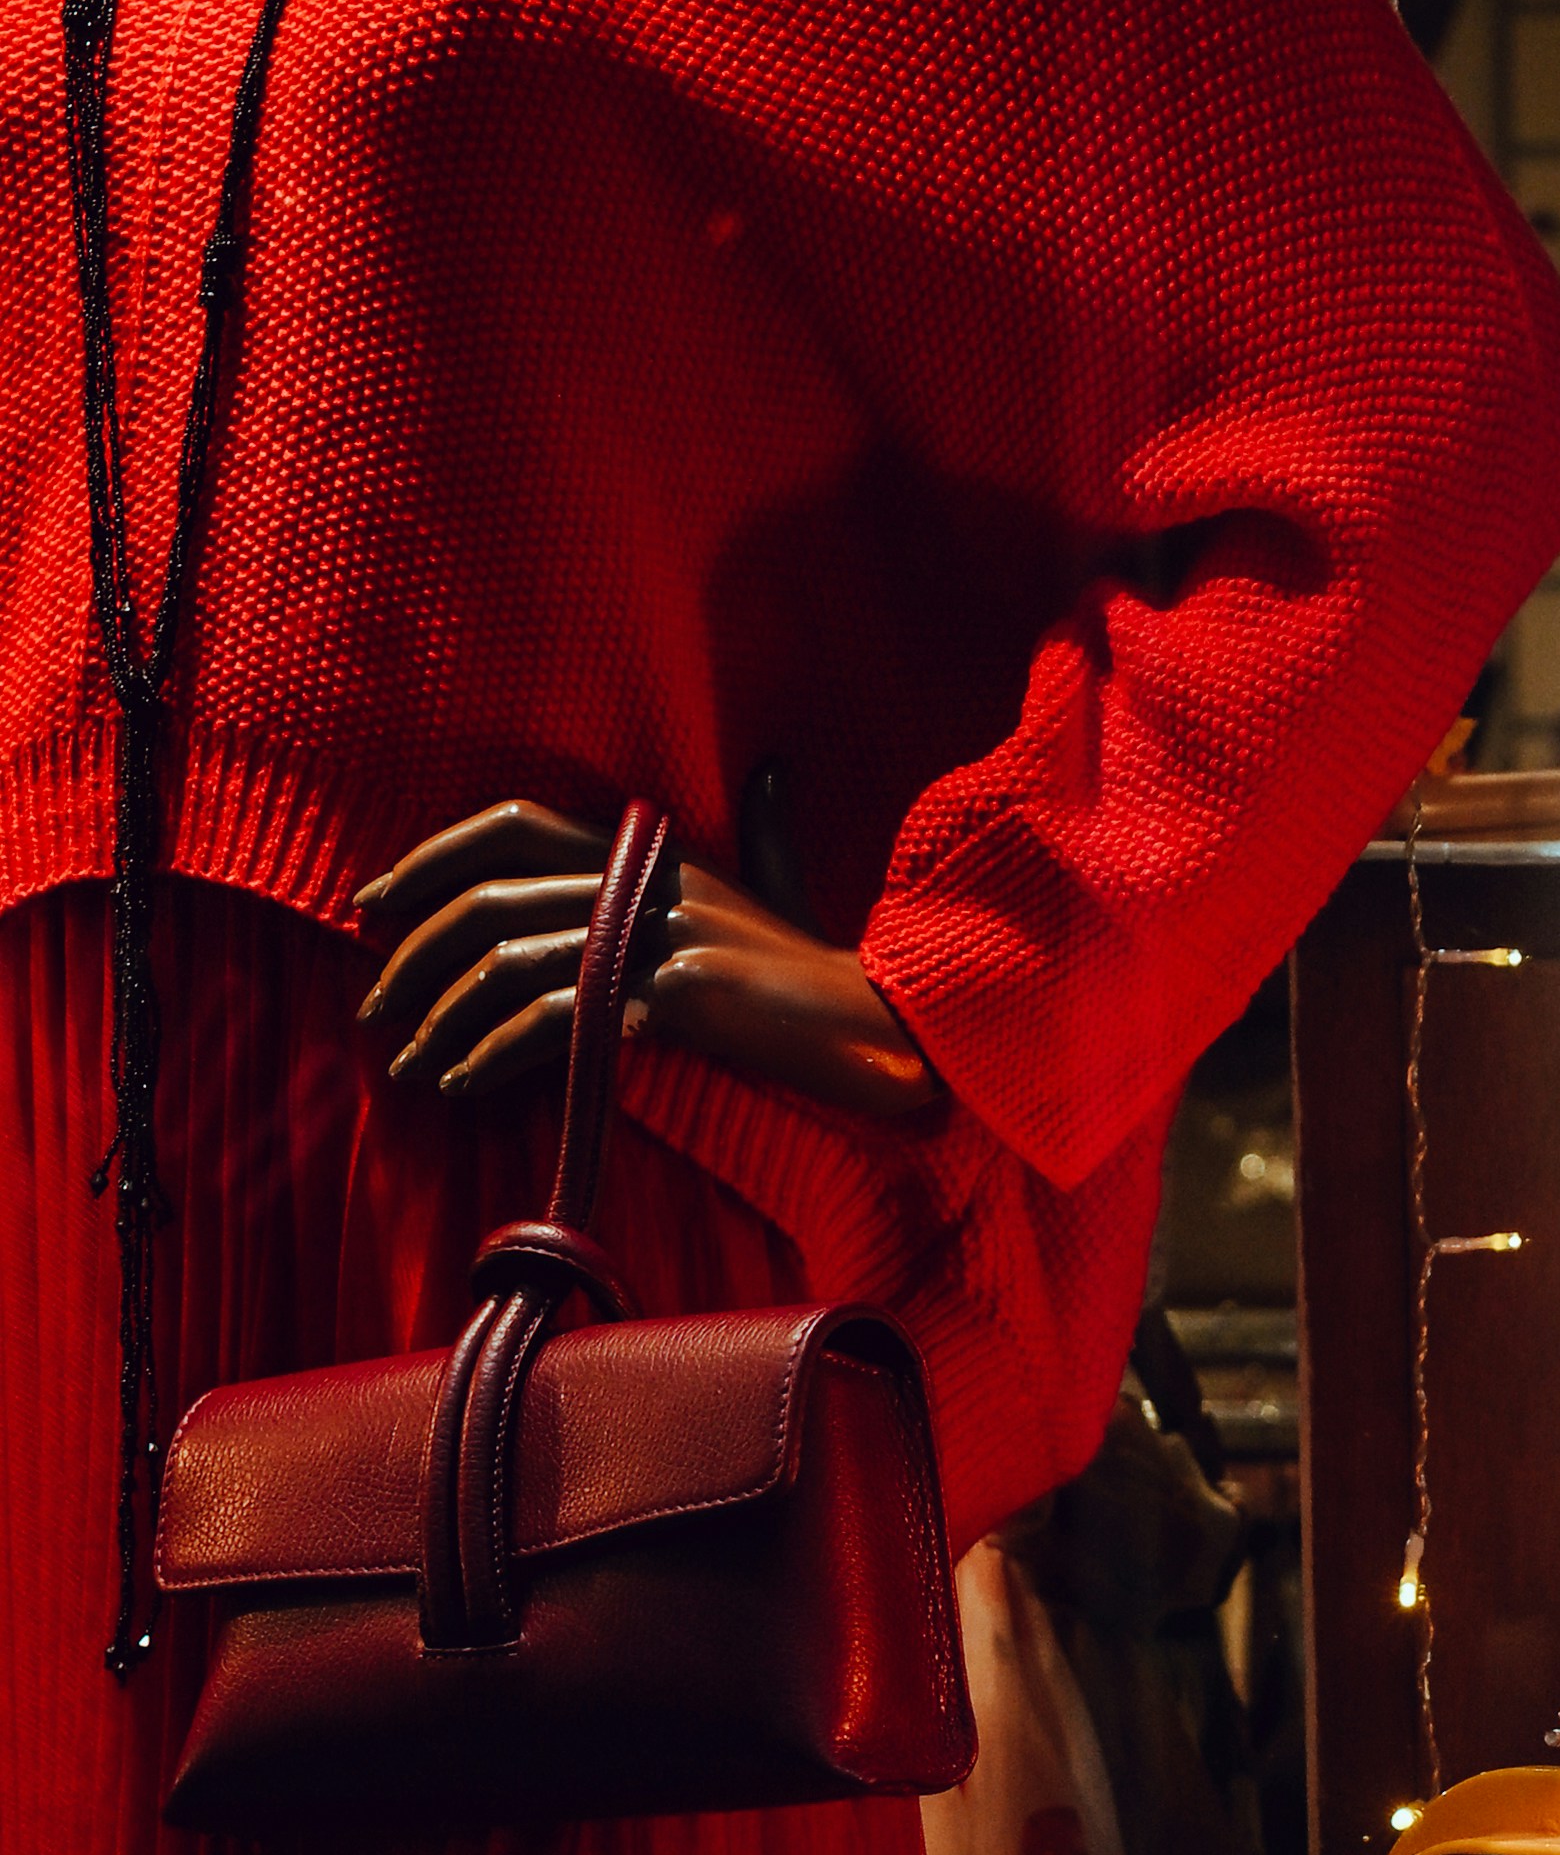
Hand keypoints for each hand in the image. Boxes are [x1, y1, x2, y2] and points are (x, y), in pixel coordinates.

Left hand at [353, 802, 952, 1139]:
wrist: (891, 1031)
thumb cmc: (830, 975)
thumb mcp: (784, 892)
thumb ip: (763, 834)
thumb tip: (776, 771)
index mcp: (650, 847)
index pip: (510, 823)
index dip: (430, 855)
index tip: (372, 903)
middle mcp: (643, 878)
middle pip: (488, 896)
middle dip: (411, 953)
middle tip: (372, 1005)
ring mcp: (656, 936)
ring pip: (507, 963)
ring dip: (440, 1018)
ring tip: (407, 1065)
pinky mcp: (671, 998)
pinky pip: (552, 1020)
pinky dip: (492, 1053)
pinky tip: (463, 1084)